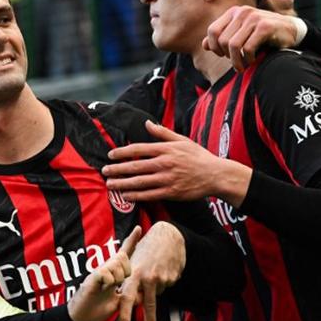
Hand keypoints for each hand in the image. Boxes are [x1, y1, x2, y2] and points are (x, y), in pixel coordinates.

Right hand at [67, 226, 139, 320]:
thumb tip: (142, 294)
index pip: (124, 253)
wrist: (81, 315)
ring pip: (117, 264)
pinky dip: (109, 282)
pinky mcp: (93, 277)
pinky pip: (107, 273)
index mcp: (113, 272)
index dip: (132, 241)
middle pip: (123, 256)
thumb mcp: (118, 301)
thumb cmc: (98, 306)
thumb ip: (128, 295)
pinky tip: (103, 288)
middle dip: (127, 270)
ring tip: (110, 288)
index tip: (139, 228)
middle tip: (119, 285)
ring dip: (119, 278)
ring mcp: (99, 271)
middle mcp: (106, 268)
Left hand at [102, 121, 225, 201]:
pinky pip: (149, 195)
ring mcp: (167, 179)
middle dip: (117, 169)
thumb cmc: (198, 156)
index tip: (111, 155)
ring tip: (110, 184)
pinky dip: (136, 196)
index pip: (138, 149)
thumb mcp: (182, 140)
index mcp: (166, 149)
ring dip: (122, 183)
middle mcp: (164, 163)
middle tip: (105, 171)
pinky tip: (125, 196)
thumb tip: (147, 124)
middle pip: (135, 166)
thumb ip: (163, 133)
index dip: (122, 152)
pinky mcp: (171, 192)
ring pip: (139, 182)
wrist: (215, 175)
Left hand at [116, 221, 184, 320]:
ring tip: (156, 269)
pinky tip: (164, 267)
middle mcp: (148, 278)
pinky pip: (167, 284)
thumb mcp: (133, 261)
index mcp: (134, 274)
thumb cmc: (146, 248)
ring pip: (158, 292)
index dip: (124, 313)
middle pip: (148, 303)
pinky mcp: (173, 278)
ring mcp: (162, 278)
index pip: (126, 297)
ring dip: (156, 287)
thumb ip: (129, 280)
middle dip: (149, 320)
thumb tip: (124, 297)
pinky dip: (165, 279)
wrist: (167, 236)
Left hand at [203, 6, 297, 71]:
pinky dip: (247, 59)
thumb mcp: (241, 34)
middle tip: (235, 63)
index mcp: (234, 12)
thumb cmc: (262, 35)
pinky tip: (252, 61)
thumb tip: (204, 45)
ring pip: (233, 45)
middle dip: (226, 56)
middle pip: (222, 40)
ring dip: (236, 61)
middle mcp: (242, 12)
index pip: (212, 31)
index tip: (222, 55)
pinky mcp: (265, 26)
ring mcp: (254, 18)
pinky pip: (247, 48)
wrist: (290, 30)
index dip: (214, 46)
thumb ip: (223, 38)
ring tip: (241, 67)